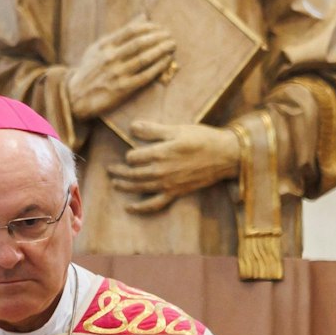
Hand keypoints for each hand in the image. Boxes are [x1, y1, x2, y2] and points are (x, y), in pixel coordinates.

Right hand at [65, 18, 175, 119]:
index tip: (161, 27)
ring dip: (161, 50)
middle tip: (170, 35)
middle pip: (140, 43)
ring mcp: (117, 73)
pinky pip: (145, 76)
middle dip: (159, 37)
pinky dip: (158, 67)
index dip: (150, 27)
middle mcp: (111, 58)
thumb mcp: (99, 48)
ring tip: (172, 45)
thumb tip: (143, 17)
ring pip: (144, 58)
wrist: (76, 95)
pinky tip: (167, 61)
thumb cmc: (90, 69)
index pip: (131, 31)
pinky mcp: (123, 88)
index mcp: (105, 46)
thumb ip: (120, 33)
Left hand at [110, 121, 239, 212]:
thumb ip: (153, 130)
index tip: (132, 151)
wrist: (225, 155)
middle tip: (110, 168)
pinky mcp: (176, 192)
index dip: (130, 154)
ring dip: (124, 186)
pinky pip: (154, 204)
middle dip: (119, 171)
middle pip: (132, 173)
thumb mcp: (177, 129)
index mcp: (159, 153)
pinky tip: (129, 207)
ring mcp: (167, 184)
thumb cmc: (202, 139)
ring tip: (115, 182)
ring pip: (139, 187)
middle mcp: (160, 171)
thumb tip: (132, 127)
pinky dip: (140, 207)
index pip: (133, 157)